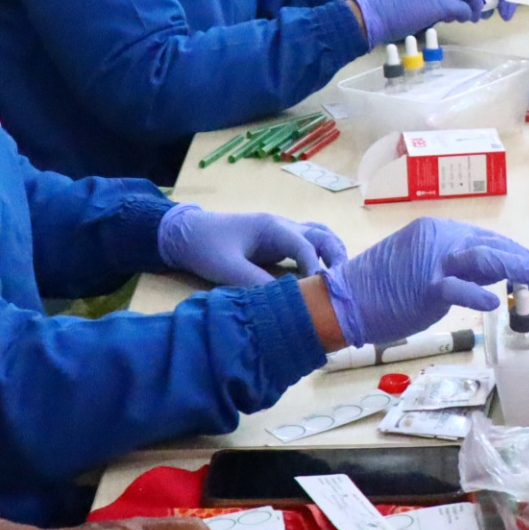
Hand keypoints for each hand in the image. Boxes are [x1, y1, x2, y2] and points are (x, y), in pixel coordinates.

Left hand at [154, 205, 347, 287]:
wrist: (186, 233)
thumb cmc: (205, 246)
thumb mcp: (226, 268)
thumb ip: (255, 283)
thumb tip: (284, 303)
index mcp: (272, 228)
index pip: (306, 246)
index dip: (317, 268)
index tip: (321, 291)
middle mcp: (282, 226)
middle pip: (322, 235)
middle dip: (337, 257)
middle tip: (342, 285)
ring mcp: (281, 232)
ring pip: (319, 237)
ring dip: (332, 255)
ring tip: (338, 281)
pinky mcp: (277, 242)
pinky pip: (308, 245)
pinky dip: (321, 257)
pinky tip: (322, 278)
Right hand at [325, 216, 528, 347]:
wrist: (345, 299)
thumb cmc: (380, 287)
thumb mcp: (420, 265)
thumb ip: (454, 265)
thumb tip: (488, 273)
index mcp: (437, 230)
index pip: (484, 237)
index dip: (511, 250)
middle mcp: (438, 238)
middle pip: (490, 244)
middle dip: (521, 258)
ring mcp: (432, 261)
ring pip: (482, 258)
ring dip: (514, 267)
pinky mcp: (426, 287)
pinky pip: (459, 288)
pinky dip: (478, 294)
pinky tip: (494, 301)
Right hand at [354, 0, 488, 45]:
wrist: (376, 13)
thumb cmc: (386, 8)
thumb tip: (441, 5)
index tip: (460, 1)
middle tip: (472, 10)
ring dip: (472, 5)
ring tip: (469, 17)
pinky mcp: (445, 3)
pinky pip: (464, 8)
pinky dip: (466, 15)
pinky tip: (462, 21)